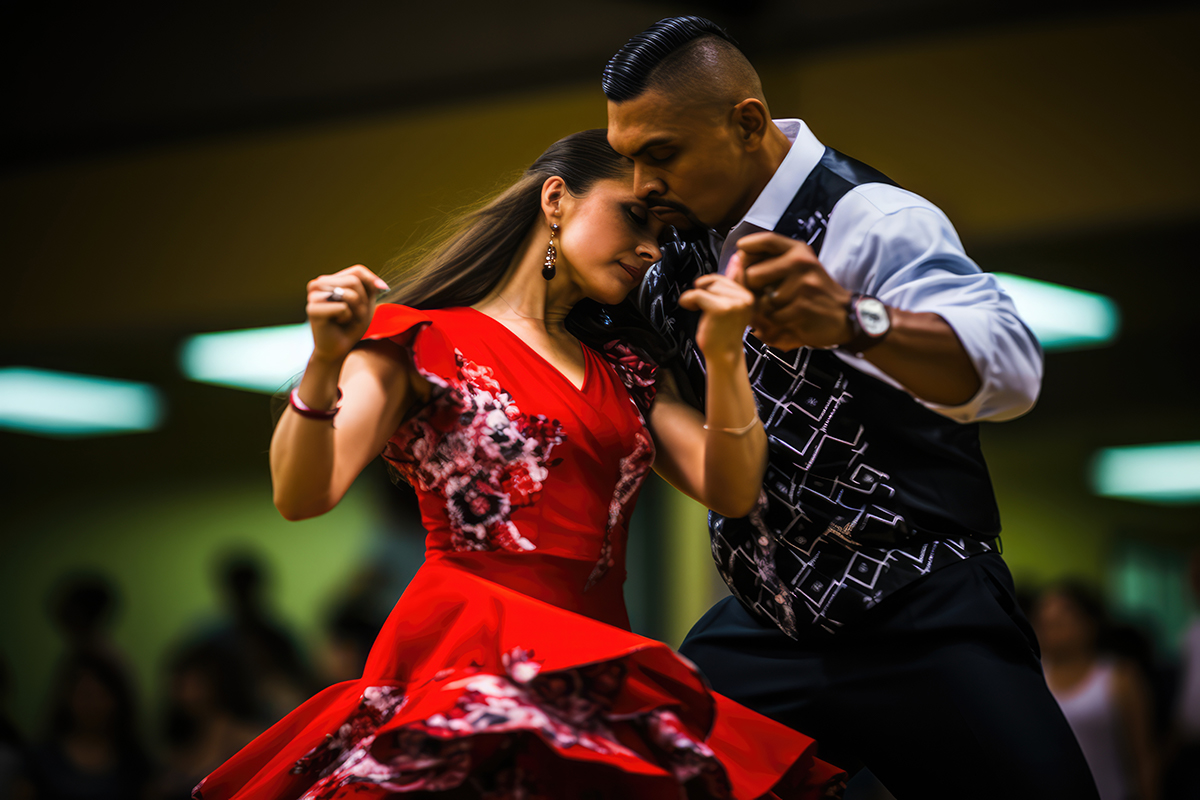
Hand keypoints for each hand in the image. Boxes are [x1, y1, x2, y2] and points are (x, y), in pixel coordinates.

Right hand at [305, 265, 389, 362]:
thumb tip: (381, 285)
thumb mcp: (366, 303)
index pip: (357, 270)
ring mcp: (313, 295)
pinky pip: (343, 308)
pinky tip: (337, 323)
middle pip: (354, 281)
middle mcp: (318, 284)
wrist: (338, 348)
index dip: (371, 282)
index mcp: (329, 279)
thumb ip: (371, 287)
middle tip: (354, 315)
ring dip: (356, 310)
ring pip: (349, 294)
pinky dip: (347, 318)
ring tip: (347, 318)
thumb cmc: (351, 325)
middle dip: (362, 302)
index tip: (376, 296)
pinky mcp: (312, 309)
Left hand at [679, 255, 755, 361]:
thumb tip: (737, 258)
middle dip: (704, 289)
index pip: (733, 273)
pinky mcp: (721, 308)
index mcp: (749, 295)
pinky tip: (690, 307)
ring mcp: (735, 303)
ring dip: (695, 295)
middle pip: (716, 279)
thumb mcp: (732, 305)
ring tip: (698, 308)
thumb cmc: (724, 334)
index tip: (717, 269)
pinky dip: (688, 300)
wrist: (724, 356)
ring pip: (707, 285)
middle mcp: (746, 298)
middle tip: (701, 304)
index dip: (716, 277)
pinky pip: (698, 294)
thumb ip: (734, 283)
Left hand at [731, 232, 852, 350]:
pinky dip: (777, 323)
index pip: (767, 240)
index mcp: (799, 251)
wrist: (845, 315)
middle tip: (762, 295)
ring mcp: (802, 284)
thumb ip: (774, 262)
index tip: (740, 251)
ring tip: (781, 309)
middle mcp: (801, 263)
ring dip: (766, 310)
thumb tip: (738, 261)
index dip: (749, 246)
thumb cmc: (816, 292)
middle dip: (752, 290)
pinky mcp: (803, 306)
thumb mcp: (800, 268)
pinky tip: (790, 319)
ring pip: (761, 300)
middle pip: (752, 274)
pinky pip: (773, 317)